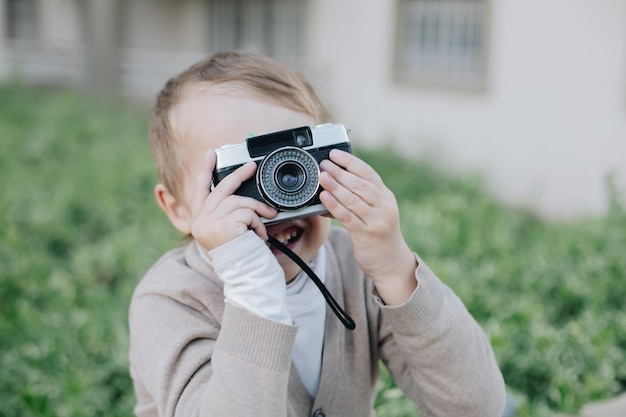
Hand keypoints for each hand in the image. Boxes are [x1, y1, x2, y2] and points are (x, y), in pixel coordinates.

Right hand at [190, 150, 277, 250]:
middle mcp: (201, 222)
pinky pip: (247, 213)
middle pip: (221, 189)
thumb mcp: (230, 231)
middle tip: (252, 166)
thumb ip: (228, 212)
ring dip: (257, 208)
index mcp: (200, 221)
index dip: (205, 170)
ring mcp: (210, 224)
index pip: (200, 190)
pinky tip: (260, 234)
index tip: (211, 154)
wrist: (245, 275)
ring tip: (268, 217)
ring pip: (238, 201)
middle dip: (239, 175)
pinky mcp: (224, 226)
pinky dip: (258, 222)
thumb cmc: (241, 254)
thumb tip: (239, 192)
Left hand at [319, 150, 416, 304]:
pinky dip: (335, 205)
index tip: (335, 154)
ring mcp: (377, 220)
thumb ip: (362, 196)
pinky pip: (348, 217)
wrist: (391, 261)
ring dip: (335, 186)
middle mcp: (384, 206)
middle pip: (360, 184)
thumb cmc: (379, 233)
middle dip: (340, 172)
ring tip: (322, 177)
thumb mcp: (376, 210)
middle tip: (324, 165)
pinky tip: (324, 197)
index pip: (368, 173)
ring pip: (353, 199)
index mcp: (386, 196)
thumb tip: (336, 178)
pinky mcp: (367, 234)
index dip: (350, 162)